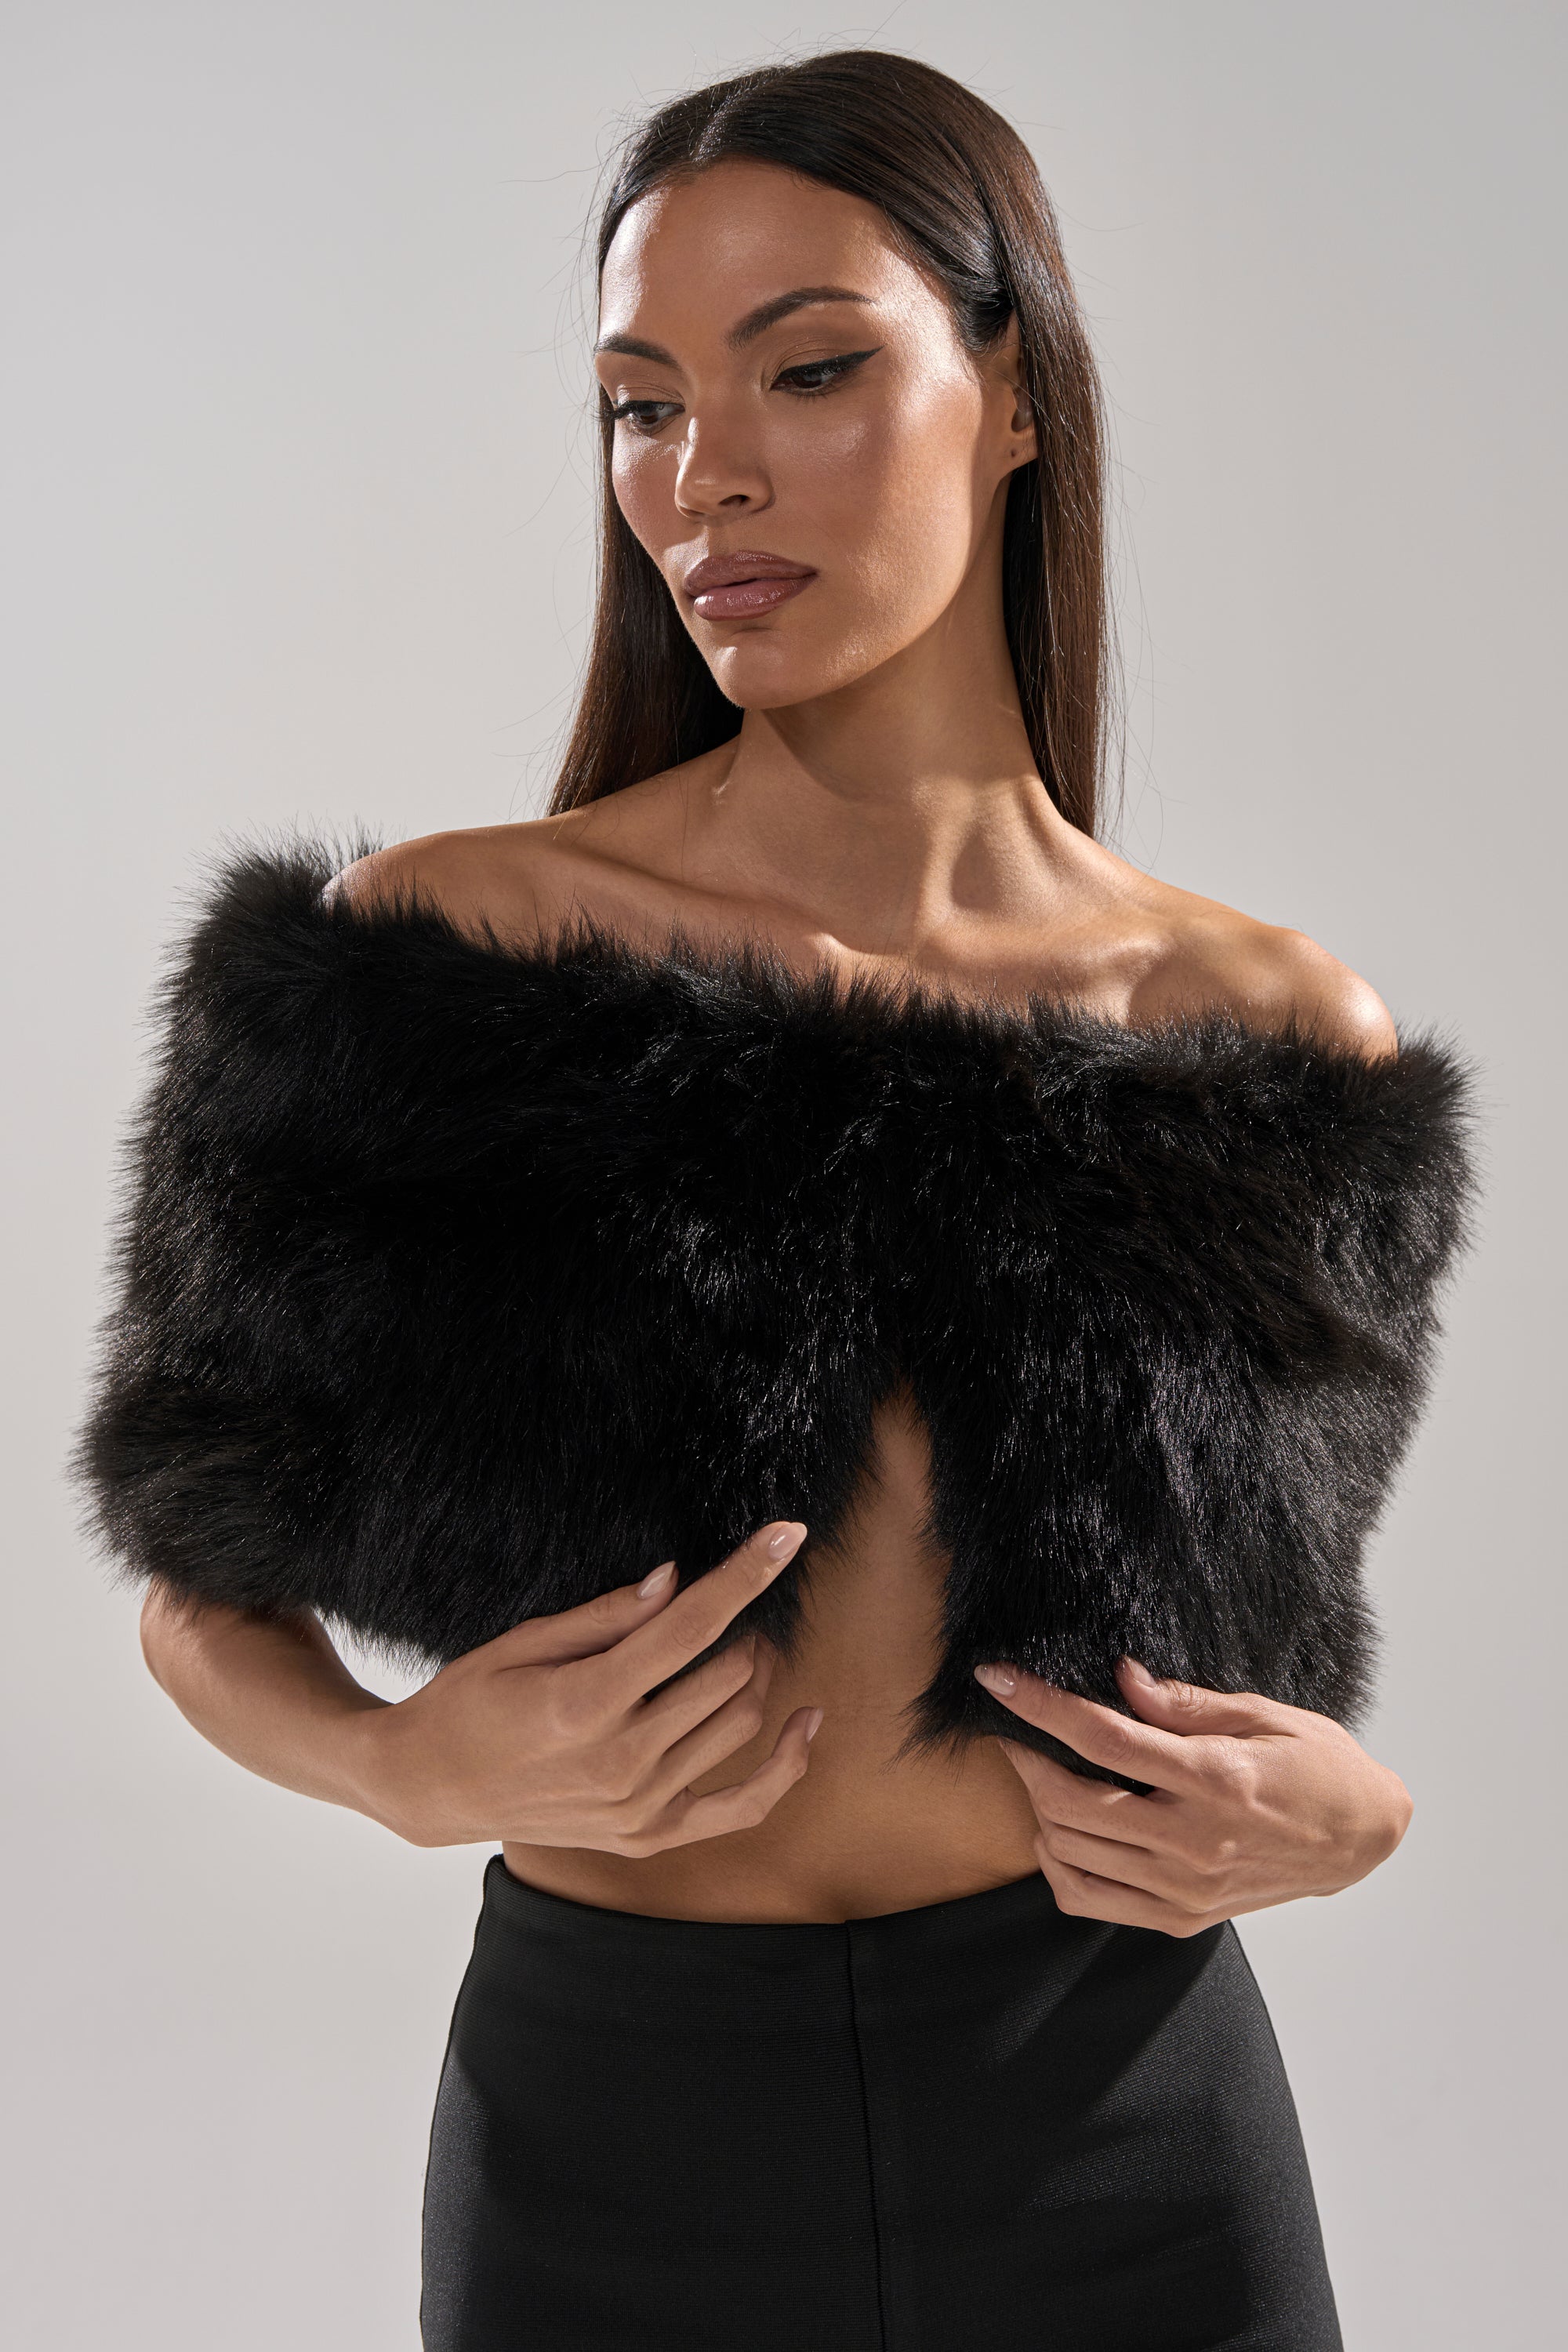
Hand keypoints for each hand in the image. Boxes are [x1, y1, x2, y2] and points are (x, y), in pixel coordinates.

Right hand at [364, 1523, 821, 1851]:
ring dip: (756, 1674)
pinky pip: (743, 1806)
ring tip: (747, 1644)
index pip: (690, 1627)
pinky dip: (786, 1766)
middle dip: (747, 1623)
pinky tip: (806, 1722)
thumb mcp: (522, 1643)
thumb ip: (605, 1617)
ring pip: (739, 1724)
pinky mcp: (648, 1836)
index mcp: (585, 1704)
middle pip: (727, 1674)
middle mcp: (621, 1762)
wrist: (431, 1788)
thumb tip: (676, 1580)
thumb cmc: (469, 1702)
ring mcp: (638, 1808)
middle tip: (737, 1597)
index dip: (745, 1575)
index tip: (786, 1533)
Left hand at [975, 1656, 1413, 1936]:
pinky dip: (1059, 1864)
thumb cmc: (1318, 1767)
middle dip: (1025, 1757)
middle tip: (1016, 1727)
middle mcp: (1193, 1841)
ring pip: (1069, 1853)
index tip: (998, 1678)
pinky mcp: (1181, 1917)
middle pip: (1069, 1802)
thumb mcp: (1263, 1715)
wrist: (1361, 1839)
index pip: (1103, 1738)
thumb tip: (1122, 1678)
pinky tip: (1066, 1829)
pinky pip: (1089, 1899)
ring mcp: (1183, 1888)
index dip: (1040, 1705)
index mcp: (1214, 1779)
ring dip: (1039, 1807)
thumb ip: (1187, 1702)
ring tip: (1045, 1771)